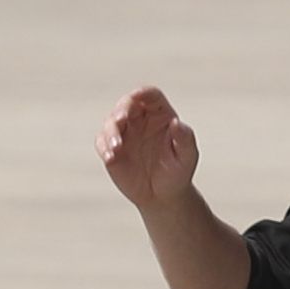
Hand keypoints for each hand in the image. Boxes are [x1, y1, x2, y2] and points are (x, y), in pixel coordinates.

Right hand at [98, 87, 201, 211]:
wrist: (162, 195)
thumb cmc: (178, 172)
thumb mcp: (187, 156)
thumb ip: (185, 138)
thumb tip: (177, 123)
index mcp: (160, 114)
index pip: (150, 95)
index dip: (142, 92)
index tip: (136, 96)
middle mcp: (140, 119)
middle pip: (127, 104)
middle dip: (121, 109)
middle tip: (121, 120)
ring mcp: (124, 133)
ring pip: (111, 122)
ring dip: (111, 131)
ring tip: (116, 147)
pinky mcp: (111, 149)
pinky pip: (101, 142)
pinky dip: (103, 147)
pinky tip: (110, 157)